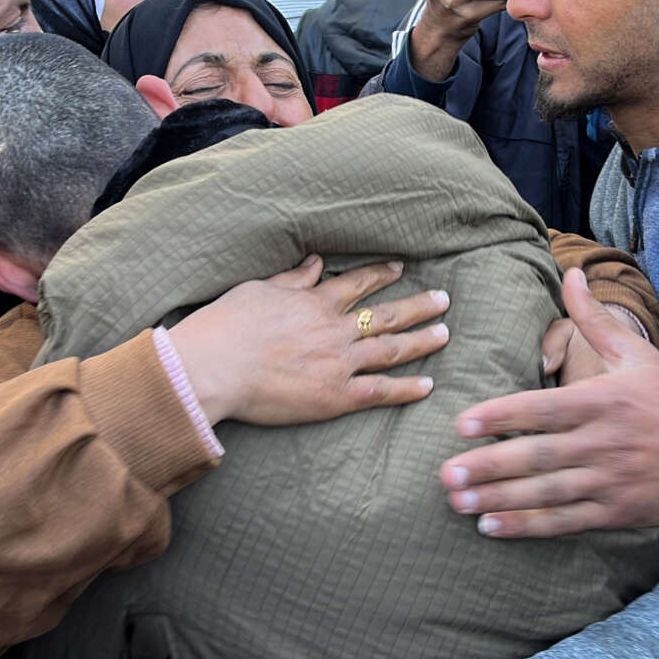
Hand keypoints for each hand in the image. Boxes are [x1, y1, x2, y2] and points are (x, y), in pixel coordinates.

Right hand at [170, 255, 449, 426]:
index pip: (358, 284)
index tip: (400, 268)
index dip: (381, 274)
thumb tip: (318, 262)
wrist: (214, 366)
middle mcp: (334, 330)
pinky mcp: (335, 396)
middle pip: (386, 315)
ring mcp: (339, 363)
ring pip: (391, 349)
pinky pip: (380, 391)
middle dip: (418, 306)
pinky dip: (406, 388)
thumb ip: (293, 278)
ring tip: (445, 334)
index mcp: (315, 302)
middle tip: (443, 299)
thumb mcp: (260, 289)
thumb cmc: (227, 325)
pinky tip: (427, 385)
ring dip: (421, 341)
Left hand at [439, 268, 658, 537]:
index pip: (543, 409)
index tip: (462, 424)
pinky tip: (492, 526)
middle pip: (538, 456)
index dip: (502, 417)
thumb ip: (593, 319)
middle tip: (446, 473)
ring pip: (546, 492)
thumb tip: (571, 273)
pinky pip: (565, 521)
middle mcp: (603, 443)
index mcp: (603, 401)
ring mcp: (610, 481)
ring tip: (458, 502)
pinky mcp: (615, 512)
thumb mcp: (636, 353)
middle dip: (489, 466)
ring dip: (500, 498)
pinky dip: (528, 526)